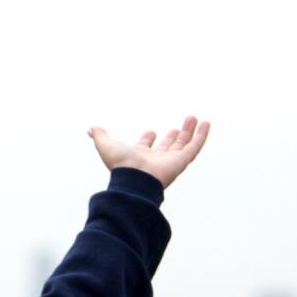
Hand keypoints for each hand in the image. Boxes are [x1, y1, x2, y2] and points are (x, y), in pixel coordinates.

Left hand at [87, 116, 209, 189]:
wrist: (134, 177)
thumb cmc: (120, 164)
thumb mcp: (106, 145)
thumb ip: (100, 136)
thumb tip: (90, 129)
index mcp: (139, 156)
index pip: (145, 147)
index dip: (147, 139)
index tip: (150, 132)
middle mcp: (155, 160)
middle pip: (167, 147)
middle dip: (172, 137)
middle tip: (178, 127)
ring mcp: (170, 161)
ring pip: (182, 145)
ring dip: (188, 132)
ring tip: (193, 119)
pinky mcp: (182, 162)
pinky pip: (194, 147)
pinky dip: (201, 136)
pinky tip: (206, 124)